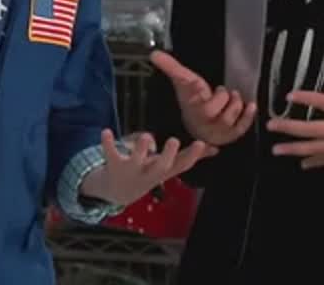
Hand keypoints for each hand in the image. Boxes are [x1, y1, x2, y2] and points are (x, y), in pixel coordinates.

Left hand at [80, 130, 216, 205]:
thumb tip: (216, 149)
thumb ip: (191, 157)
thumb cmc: (149, 173)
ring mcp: (131, 169)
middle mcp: (149, 172)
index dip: (192, 156)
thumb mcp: (170, 168)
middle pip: (160, 166)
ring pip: (137, 159)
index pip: (181, 165)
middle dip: (167, 155)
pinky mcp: (114, 164)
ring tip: (146, 136)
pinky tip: (106, 132)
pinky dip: (108, 143)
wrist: (117, 192)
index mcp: (163, 171)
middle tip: (174, 141)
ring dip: (141, 148)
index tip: (201, 143)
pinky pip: (110, 153)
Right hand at [149, 50, 256, 145]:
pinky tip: (251, 105)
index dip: (198, 92)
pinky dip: (248, 117)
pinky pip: (241, 128)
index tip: (199, 85)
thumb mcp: (183, 80)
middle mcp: (202, 122)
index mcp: (191, 108)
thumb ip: (170, 66)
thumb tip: (154, 53)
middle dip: (221, 98)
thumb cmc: (191, 99)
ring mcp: (216, 131)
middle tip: (221, 90)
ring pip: (228, 120)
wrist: (196, 122)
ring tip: (234, 96)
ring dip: (235, 105)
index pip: (196, 102)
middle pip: (212, 112)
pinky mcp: (230, 135)